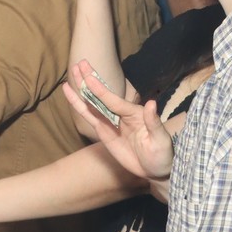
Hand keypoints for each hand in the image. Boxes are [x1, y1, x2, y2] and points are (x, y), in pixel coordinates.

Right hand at [63, 60, 172, 182]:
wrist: (155, 170)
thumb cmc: (162, 154)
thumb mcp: (161, 140)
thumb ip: (154, 122)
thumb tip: (151, 104)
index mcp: (134, 113)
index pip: (114, 101)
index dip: (101, 90)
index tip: (89, 78)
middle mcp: (120, 114)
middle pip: (102, 95)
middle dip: (90, 79)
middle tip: (80, 62)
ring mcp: (110, 121)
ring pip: (92, 102)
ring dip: (82, 87)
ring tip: (72, 70)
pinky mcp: (103, 130)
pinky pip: (88, 115)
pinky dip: (78, 104)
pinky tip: (68, 92)